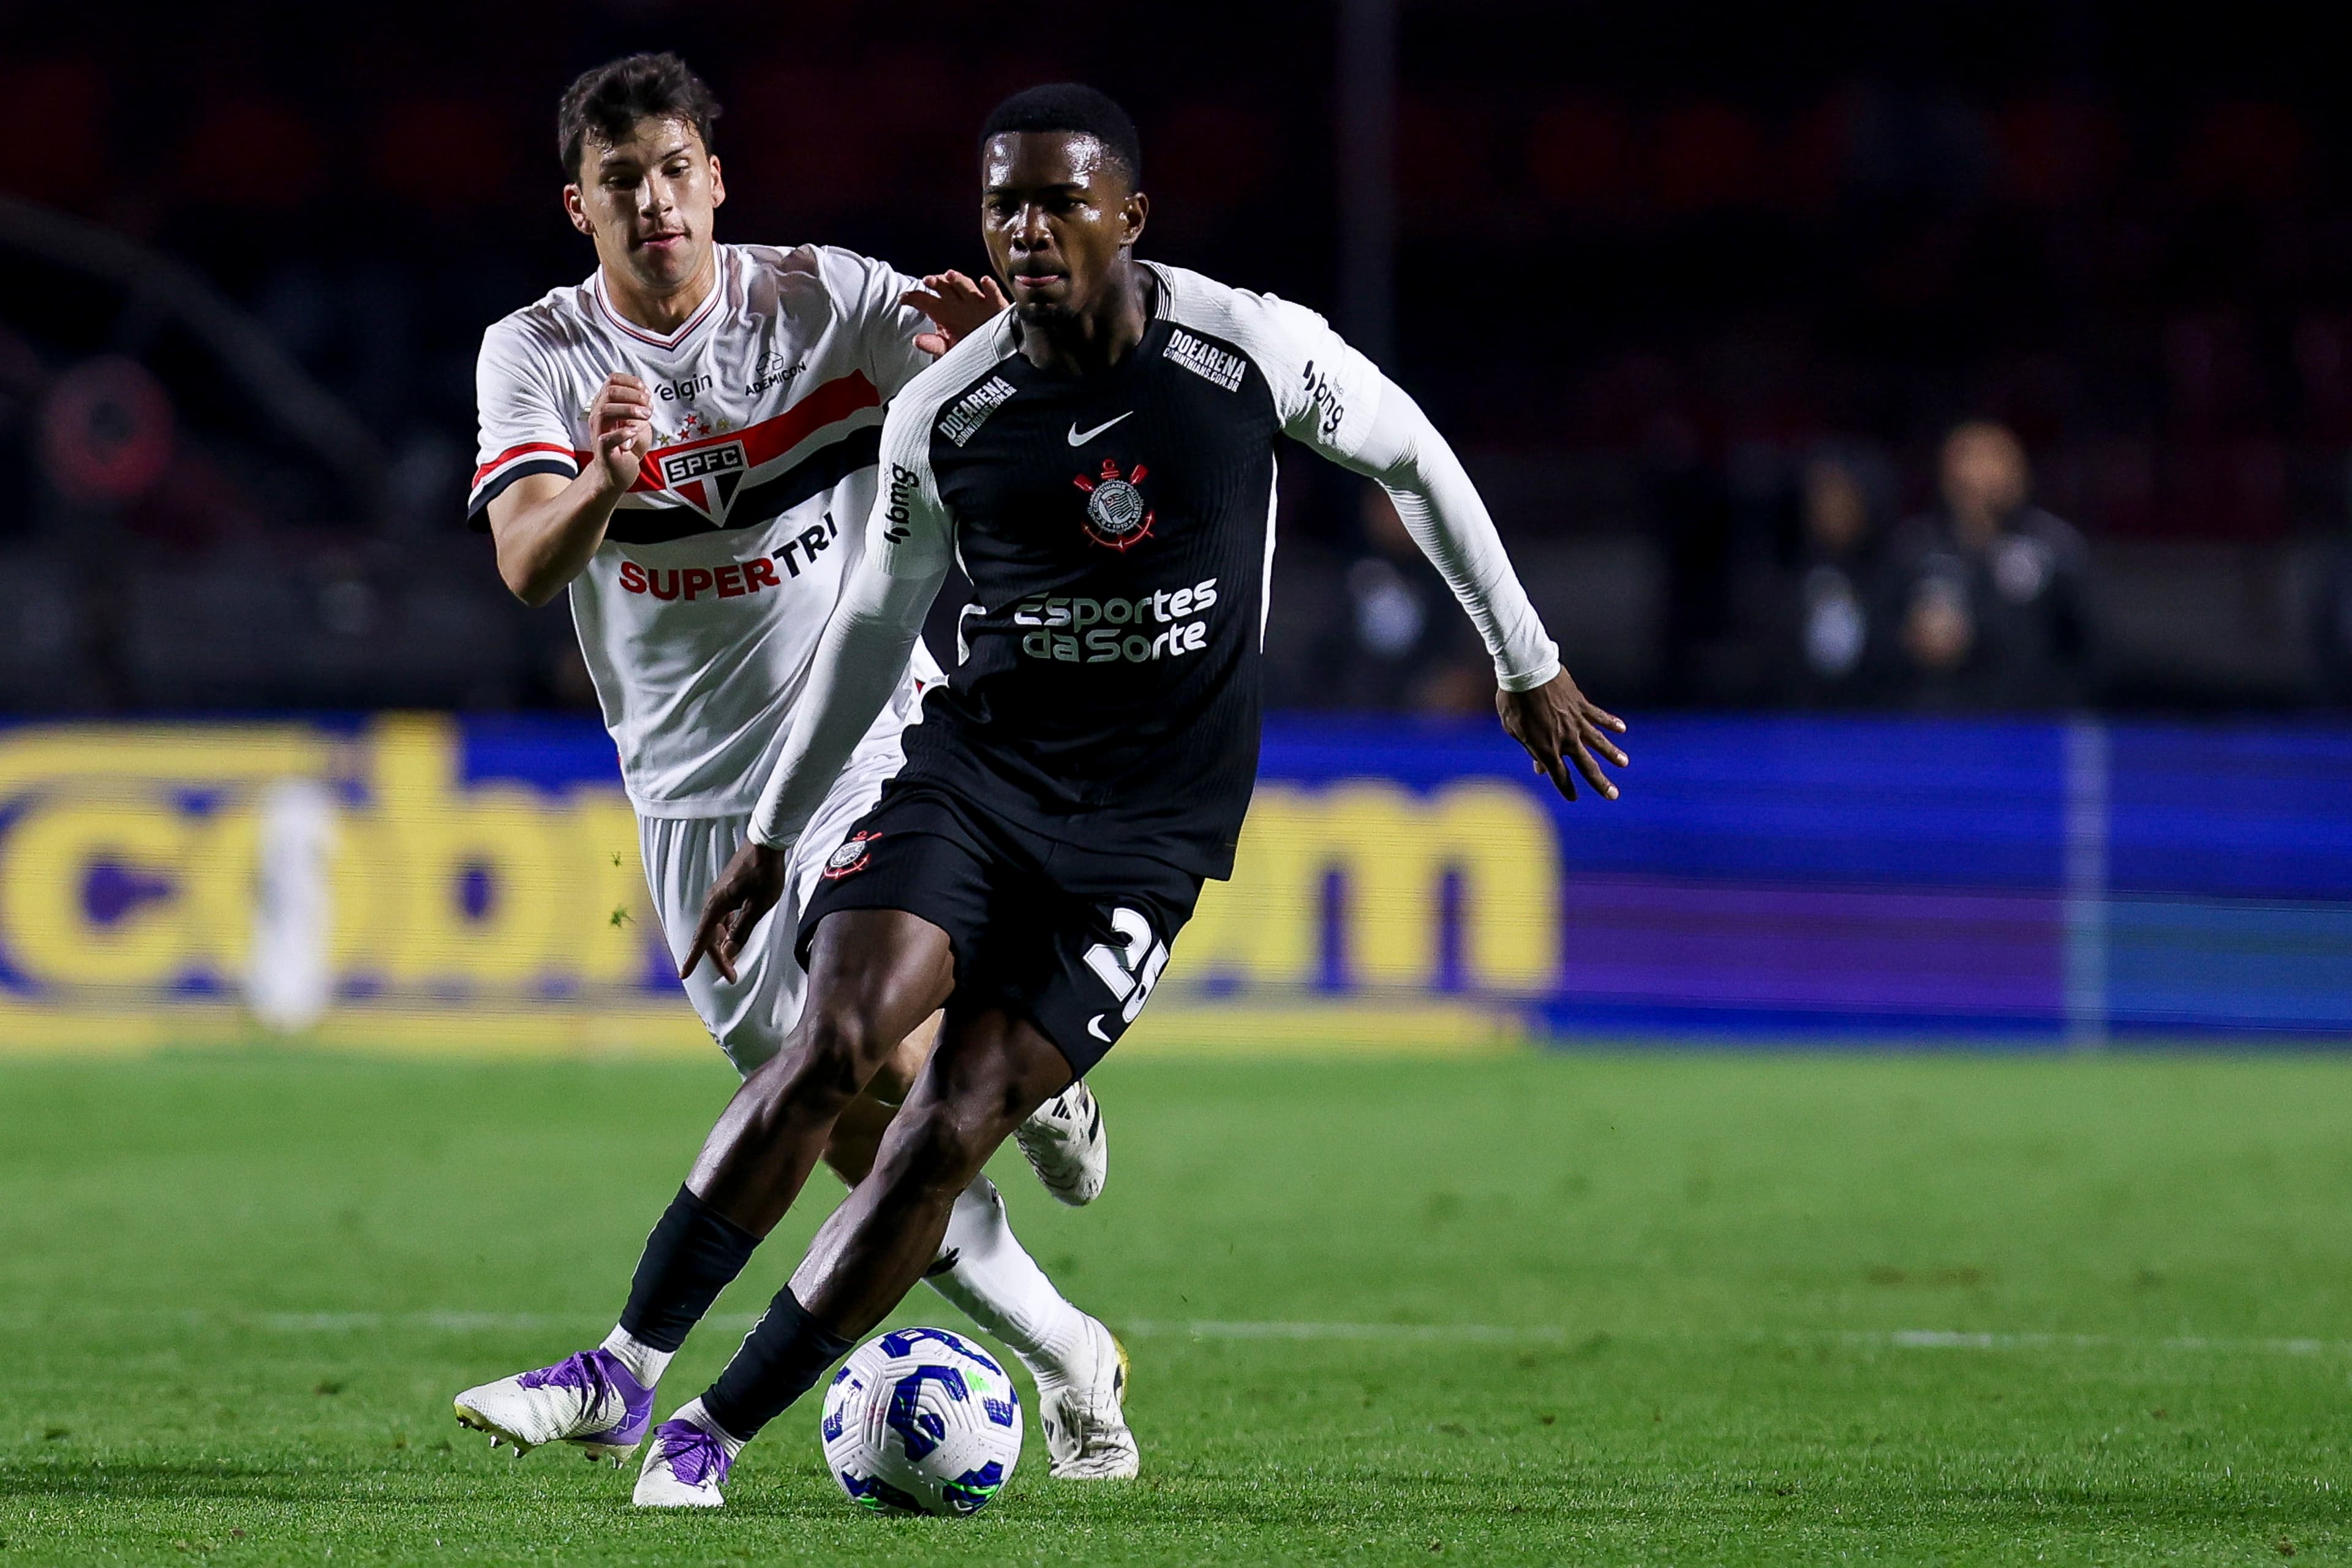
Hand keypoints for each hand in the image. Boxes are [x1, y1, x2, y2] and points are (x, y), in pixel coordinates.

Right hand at [588, 373, 653, 494]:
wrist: (618, 472)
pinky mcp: (603, 450)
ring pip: (605, 410)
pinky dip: (623, 433)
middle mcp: (599, 415)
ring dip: (629, 410)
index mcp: (606, 404)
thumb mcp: (638, 421)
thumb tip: (646, 397)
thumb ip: (640, 407)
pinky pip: (607, 438)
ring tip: (645, 416)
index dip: (631, 382)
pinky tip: (634, 432)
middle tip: (648, 407)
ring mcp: (599, 431)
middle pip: (610, 392)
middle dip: (633, 395)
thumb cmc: (628, 445)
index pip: (612, 381)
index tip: (646, 392)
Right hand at [680, 838, 789, 983]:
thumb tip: (729, 953)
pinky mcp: (727, 892)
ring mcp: (720, 896)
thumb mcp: (758, 906)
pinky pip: (722, 919)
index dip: (693, 958)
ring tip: (733, 964)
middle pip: (709, 937)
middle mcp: (713, 902)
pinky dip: (726, 932)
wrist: (766, 844)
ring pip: (716, 928)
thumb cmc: (764, 873)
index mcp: (717, 905)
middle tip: (732, 976)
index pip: (702, 938)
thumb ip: (743, 930)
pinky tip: (734, 939)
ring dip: (722, 946)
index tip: (683, 975)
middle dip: (718, 958)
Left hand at [904, 270, 1009, 355]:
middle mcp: (958, 303)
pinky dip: (990, 287)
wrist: (994, 352)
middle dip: (936, 282)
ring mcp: (976, 302)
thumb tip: (916, 341)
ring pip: (966, 286)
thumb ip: (933, 345)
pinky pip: (993, 294)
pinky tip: (984, 281)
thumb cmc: (969, 345)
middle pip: (944, 287)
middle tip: (927, 281)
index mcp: (943, 312)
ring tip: (950, 275)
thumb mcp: (948, 349)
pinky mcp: (996, 306)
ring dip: (958, 280)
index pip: (924, 300)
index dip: (913, 297)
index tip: (903, 299)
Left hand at [1498, 670, 1627, 801]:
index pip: (1560, 776)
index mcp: (1545, 749)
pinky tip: (1621, 729)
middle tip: (1614, 795)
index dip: (1566, 788)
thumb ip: (1530, 749)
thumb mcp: (1514, 730)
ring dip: (1613, 754)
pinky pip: (1599, 716)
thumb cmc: (1514, 701)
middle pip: (1587, 766)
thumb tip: (1539, 768)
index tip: (1573, 797)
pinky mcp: (1581, 705)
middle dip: (1601, 783)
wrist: (1526, 671)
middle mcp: (1565, 739)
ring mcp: (1576, 722)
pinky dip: (1611, 722)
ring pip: (1599, 742)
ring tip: (1624, 763)